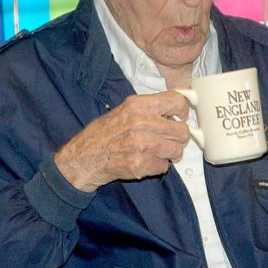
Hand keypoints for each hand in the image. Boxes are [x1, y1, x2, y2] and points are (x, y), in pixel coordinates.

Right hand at [54, 91, 190, 191]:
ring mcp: (142, 144)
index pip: (176, 101)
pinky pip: (164, 166)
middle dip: (177, 138)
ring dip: (169, 154)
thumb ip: (149, 108)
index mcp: (138, 105)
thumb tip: (175, 109)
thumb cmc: (103, 134)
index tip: (180, 117)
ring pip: (177, 150)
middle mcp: (142, 122)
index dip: (182, 111)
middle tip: (168, 139)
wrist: (84, 158)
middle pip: (182, 131)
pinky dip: (157, 166)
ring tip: (155, 151)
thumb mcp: (125, 110)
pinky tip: (144, 161)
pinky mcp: (141, 164)